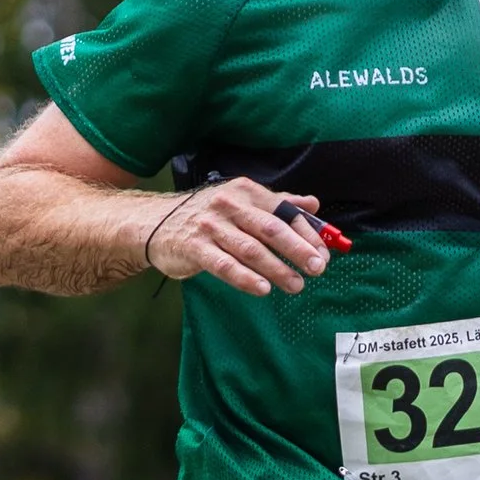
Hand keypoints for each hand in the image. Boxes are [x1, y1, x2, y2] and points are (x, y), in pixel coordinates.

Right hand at [149, 180, 331, 296]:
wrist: (155, 224)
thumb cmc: (207, 216)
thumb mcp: (241, 201)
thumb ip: (277, 204)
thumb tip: (313, 205)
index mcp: (245, 191)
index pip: (284, 212)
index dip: (307, 233)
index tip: (324, 253)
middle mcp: (229, 205)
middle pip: (271, 229)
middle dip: (297, 250)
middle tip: (316, 268)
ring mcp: (210, 226)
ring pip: (251, 250)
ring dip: (277, 269)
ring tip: (296, 285)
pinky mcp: (195, 248)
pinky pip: (224, 265)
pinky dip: (246, 278)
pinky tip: (263, 288)